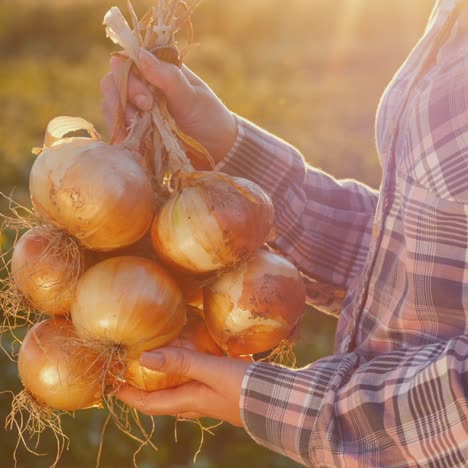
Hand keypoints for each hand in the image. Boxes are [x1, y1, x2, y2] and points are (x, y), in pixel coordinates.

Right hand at [100, 49, 237, 163]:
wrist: (217, 150)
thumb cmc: (209, 118)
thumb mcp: (192, 98)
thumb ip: (168, 77)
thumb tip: (140, 55)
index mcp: (158, 70)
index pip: (125, 62)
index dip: (128, 79)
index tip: (147, 101)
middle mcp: (143, 86)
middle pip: (112, 84)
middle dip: (121, 101)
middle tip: (143, 117)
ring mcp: (137, 109)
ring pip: (111, 106)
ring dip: (119, 119)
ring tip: (139, 135)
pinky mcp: (136, 130)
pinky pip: (118, 129)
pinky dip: (121, 135)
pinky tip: (132, 145)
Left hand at [116, 347, 250, 426]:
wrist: (282, 401)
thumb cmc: (246, 387)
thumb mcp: (213, 371)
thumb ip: (182, 362)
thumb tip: (144, 358)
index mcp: (190, 401)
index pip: (151, 403)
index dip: (130, 396)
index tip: (112, 387)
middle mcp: (198, 404)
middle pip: (164, 400)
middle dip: (146, 390)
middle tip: (134, 372)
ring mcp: (212, 400)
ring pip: (181, 392)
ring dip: (167, 382)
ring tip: (162, 364)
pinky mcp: (225, 392)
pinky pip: (198, 384)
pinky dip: (189, 374)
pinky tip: (197, 360)